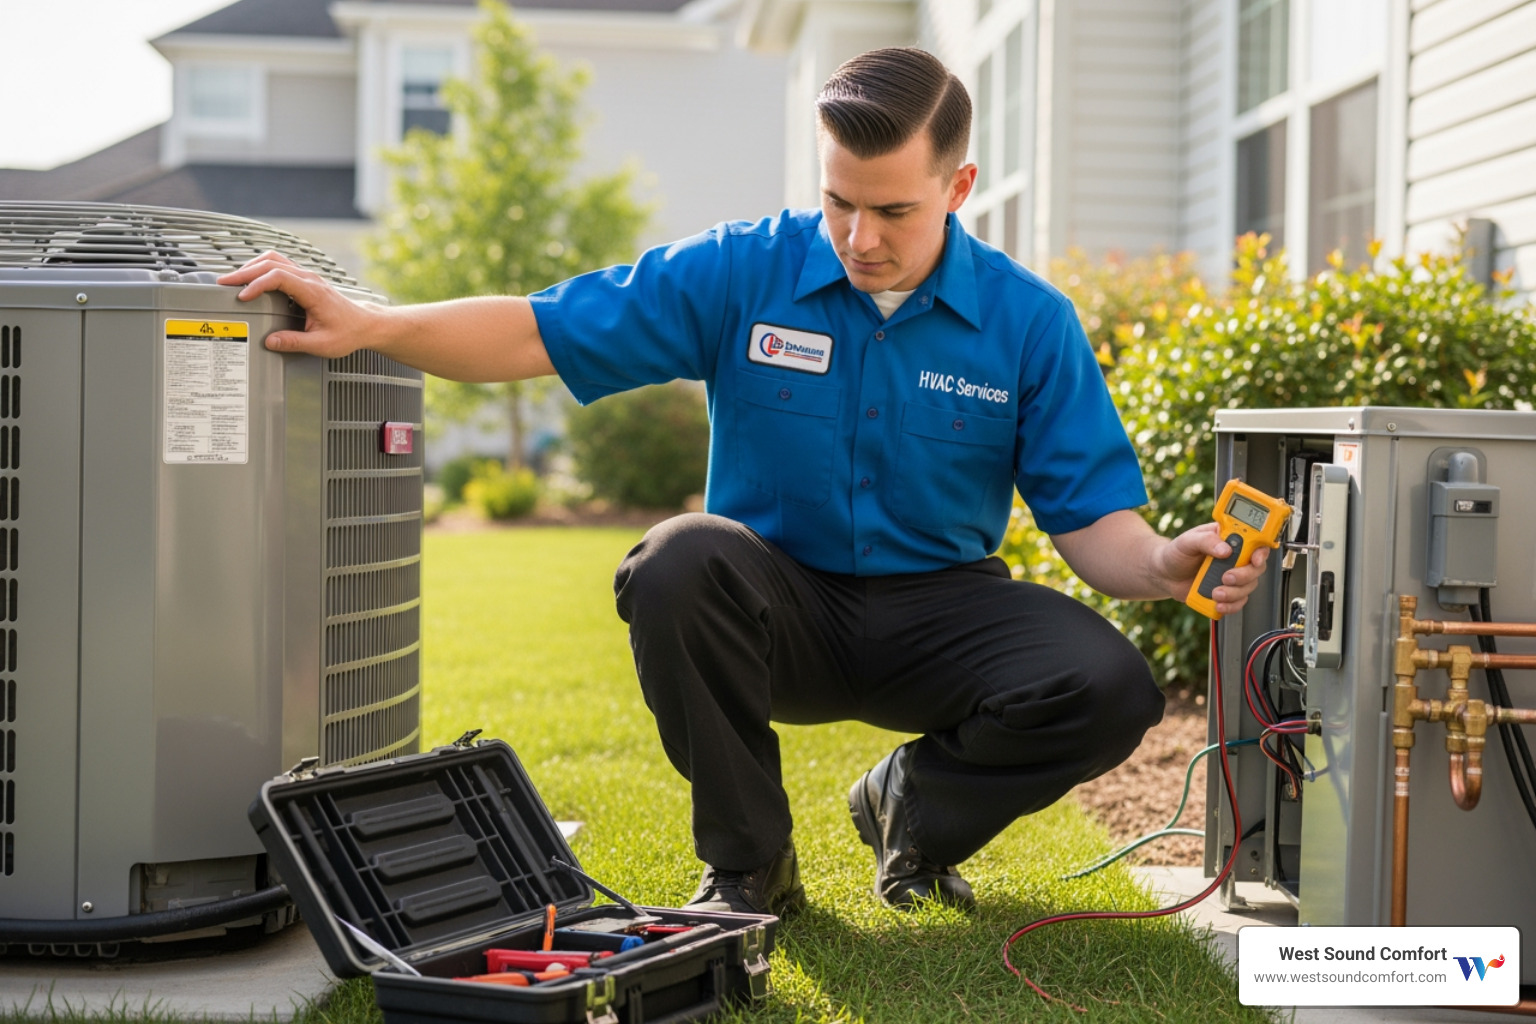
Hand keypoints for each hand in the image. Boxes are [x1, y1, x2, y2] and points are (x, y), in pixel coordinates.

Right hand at [217, 251, 376, 358]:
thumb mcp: (322, 344)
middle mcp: (309, 279)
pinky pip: (279, 265)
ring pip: (274, 259)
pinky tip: (250, 278)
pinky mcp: (304, 279)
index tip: (243, 297)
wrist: (365, 324)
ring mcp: (307, 276)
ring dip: (252, 266)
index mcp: (313, 291)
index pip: (279, 277)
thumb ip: (295, 342)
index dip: (258, 284)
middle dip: (245, 272)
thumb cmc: (348, 332)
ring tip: (233, 279)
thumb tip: (270, 342)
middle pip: (272, 263)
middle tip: (223, 283)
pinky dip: (261, 268)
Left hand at [1159, 521, 1270, 615]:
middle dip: (1244, 576)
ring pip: (1248, 587)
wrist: (1164, 575)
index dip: (1261, 552)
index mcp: (1229, 540)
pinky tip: (1218, 604)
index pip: (1255, 543)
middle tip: (1226, 578)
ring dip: (1234, 593)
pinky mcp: (1227, 593)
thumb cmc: (1176, 553)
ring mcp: (1232, 577)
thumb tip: (1224, 549)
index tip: (1254, 560)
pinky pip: (1238, 602)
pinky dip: (1231, 606)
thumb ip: (1206, 541)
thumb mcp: (1187, 541)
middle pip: (1256, 568)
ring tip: (1214, 592)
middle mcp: (1235, 558)